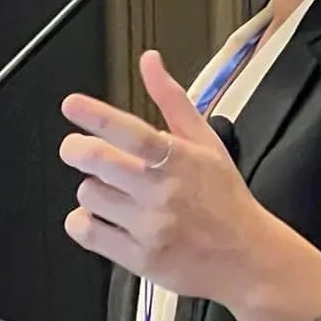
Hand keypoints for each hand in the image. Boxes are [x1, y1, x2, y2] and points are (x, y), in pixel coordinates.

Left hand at [59, 49, 271, 305]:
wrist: (248, 259)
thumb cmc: (225, 198)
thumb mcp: (207, 142)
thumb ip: (172, 100)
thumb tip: (150, 62)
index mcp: (178, 158)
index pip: (131, 131)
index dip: (96, 116)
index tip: (72, 105)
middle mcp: (162, 191)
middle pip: (98, 161)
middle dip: (75, 149)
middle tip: (76, 149)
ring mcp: (149, 227)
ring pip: (89, 195)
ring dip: (91, 189)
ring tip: (111, 192)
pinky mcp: (139, 258)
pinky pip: (87, 232)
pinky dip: (83, 221)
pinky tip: (102, 217)